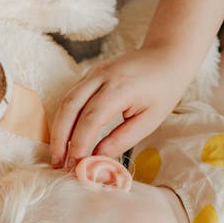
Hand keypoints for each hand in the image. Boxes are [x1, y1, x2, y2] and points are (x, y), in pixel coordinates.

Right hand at [50, 45, 191, 165]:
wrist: (165, 57)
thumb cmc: (163, 90)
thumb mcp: (149, 120)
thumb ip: (122, 139)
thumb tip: (98, 158)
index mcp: (119, 88)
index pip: (91, 118)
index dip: (80, 143)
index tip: (76, 165)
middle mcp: (101, 76)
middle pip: (70, 107)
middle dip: (60, 138)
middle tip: (58, 164)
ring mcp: (93, 73)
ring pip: (66, 101)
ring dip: (58, 129)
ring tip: (58, 155)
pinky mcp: (90, 74)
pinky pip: (71, 96)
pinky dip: (65, 118)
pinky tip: (65, 136)